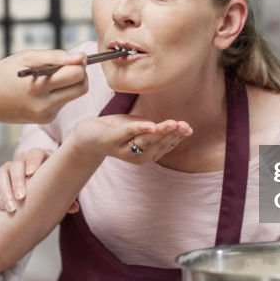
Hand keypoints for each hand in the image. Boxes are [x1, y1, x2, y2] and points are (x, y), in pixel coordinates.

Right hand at [0, 50, 87, 125]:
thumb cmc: (3, 74)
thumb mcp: (26, 58)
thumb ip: (56, 57)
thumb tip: (81, 58)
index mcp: (39, 86)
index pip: (77, 74)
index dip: (79, 63)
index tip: (71, 58)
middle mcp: (45, 104)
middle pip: (82, 88)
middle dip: (80, 74)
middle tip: (67, 66)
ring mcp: (46, 115)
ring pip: (74, 95)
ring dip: (69, 84)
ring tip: (49, 77)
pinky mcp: (46, 120)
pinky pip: (63, 103)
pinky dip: (59, 93)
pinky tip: (42, 90)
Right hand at [0, 148, 78, 213]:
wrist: (34, 191)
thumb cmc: (51, 186)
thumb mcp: (58, 189)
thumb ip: (66, 197)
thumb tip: (74, 208)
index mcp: (40, 157)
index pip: (35, 153)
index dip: (33, 161)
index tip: (31, 173)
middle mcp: (22, 160)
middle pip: (17, 164)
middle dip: (18, 181)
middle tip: (21, 197)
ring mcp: (8, 168)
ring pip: (2, 174)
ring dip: (5, 191)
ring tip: (11, 208)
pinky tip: (2, 207)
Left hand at [68, 114, 192, 164]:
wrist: (90, 133)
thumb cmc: (119, 130)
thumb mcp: (142, 129)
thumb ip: (159, 129)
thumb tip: (183, 127)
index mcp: (147, 154)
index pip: (166, 146)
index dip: (178, 137)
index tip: (189, 128)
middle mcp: (137, 157)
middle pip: (158, 144)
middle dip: (172, 134)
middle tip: (184, 125)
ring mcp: (124, 149)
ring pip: (146, 140)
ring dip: (161, 131)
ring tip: (173, 123)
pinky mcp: (112, 139)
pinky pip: (129, 133)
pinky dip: (140, 129)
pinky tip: (151, 125)